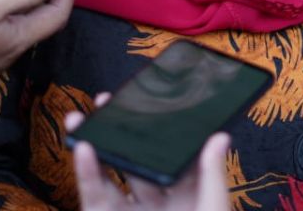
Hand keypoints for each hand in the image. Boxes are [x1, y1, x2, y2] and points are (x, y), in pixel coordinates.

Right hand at [66, 96, 229, 210]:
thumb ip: (212, 178)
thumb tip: (218, 134)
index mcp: (189, 195)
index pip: (175, 153)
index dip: (163, 127)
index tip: (153, 101)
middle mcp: (158, 202)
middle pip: (137, 159)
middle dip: (121, 132)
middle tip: (108, 102)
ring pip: (110, 174)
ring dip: (96, 148)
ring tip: (85, 122)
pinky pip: (97, 196)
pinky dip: (89, 175)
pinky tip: (85, 152)